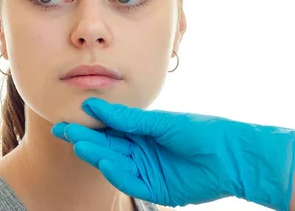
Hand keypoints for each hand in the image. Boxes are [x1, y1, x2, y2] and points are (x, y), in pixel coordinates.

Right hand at [51, 98, 294, 209]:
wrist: (232, 155)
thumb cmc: (201, 131)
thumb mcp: (161, 122)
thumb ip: (129, 119)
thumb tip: (96, 105)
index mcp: (144, 133)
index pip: (110, 130)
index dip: (89, 125)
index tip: (68, 119)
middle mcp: (143, 152)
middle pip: (109, 147)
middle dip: (86, 140)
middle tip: (62, 132)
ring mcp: (149, 171)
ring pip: (117, 164)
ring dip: (99, 155)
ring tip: (80, 145)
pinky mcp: (157, 190)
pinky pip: (132, 183)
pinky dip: (117, 173)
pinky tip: (105, 161)